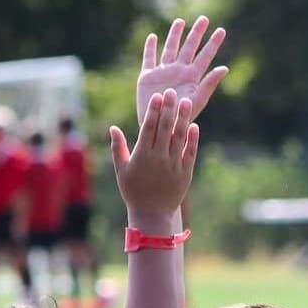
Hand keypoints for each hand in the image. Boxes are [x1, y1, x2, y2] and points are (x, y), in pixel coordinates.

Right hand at [111, 90, 199, 230]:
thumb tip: (113, 128)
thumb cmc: (134, 192)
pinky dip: (192, 139)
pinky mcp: (185, 172)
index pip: (148, 128)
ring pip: (179, 137)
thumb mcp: (121, 171)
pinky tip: (194, 125)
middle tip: (172, 92)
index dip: (153, 110)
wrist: (152, 215)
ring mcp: (173, 165)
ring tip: (186, 102)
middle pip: (165, 128)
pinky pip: (190, 152)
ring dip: (183, 118)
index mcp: (142, 156)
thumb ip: (118, 148)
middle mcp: (158, 158)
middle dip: (168, 108)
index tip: (157, 96)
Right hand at [136, 16, 227, 123]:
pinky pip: (149, 59)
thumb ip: (209, 83)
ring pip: (170, 48)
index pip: (205, 56)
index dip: (213, 43)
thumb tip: (225, 68)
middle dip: (196, 33)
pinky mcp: (147, 77)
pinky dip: (149, 48)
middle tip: (204, 18)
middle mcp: (178, 71)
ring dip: (175, 35)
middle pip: (189, 47)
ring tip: (180, 22)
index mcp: (192, 76)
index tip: (221, 30)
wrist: (159, 127)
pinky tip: (152, 37)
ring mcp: (163, 73)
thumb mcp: (197, 100)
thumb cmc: (180, 118)